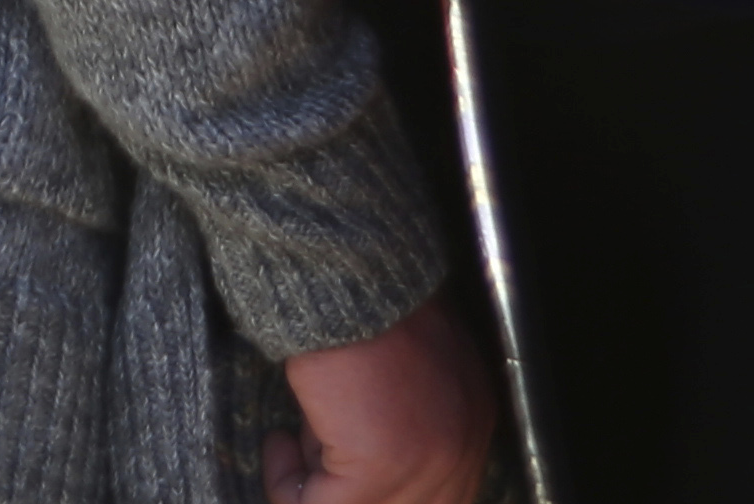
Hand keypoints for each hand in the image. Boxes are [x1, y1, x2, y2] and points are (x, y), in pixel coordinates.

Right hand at [262, 298, 490, 503]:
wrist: (342, 273)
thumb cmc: (358, 305)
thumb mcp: (398, 373)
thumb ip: (396, 425)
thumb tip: (346, 469)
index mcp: (473, 419)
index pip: (439, 494)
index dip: (377, 491)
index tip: (324, 474)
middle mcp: (465, 447)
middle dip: (342, 495)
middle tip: (304, 473)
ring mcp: (429, 462)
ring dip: (312, 488)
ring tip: (292, 445)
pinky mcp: (384, 467)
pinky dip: (287, 483)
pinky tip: (280, 443)